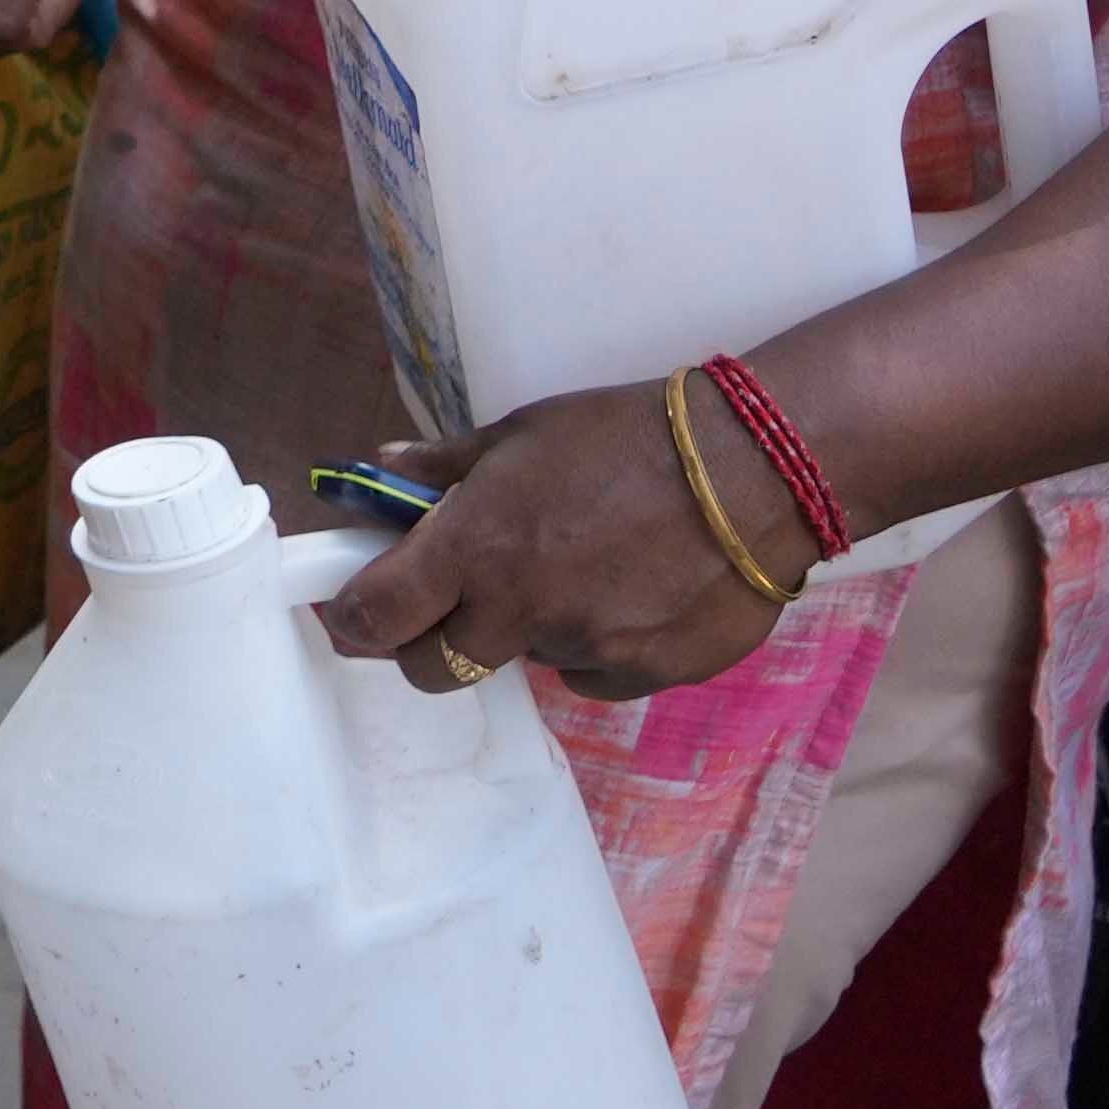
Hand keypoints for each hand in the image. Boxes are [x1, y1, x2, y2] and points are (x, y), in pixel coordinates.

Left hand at [315, 381, 797, 698]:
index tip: (354, 614)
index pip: (375, 615)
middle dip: (428, 642)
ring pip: (523, 662)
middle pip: (431, 668)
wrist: (754, 469)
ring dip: (528, 629)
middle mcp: (519, 610)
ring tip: (579, 567)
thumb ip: (445, 466)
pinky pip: (593, 675)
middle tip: (455, 603)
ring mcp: (583, 650)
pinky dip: (596, 645)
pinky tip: (631, 592)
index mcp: (474, 546)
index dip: (353, 621)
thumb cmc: (629, 436)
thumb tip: (381, 468)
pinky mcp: (644, 676)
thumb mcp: (524, 432)